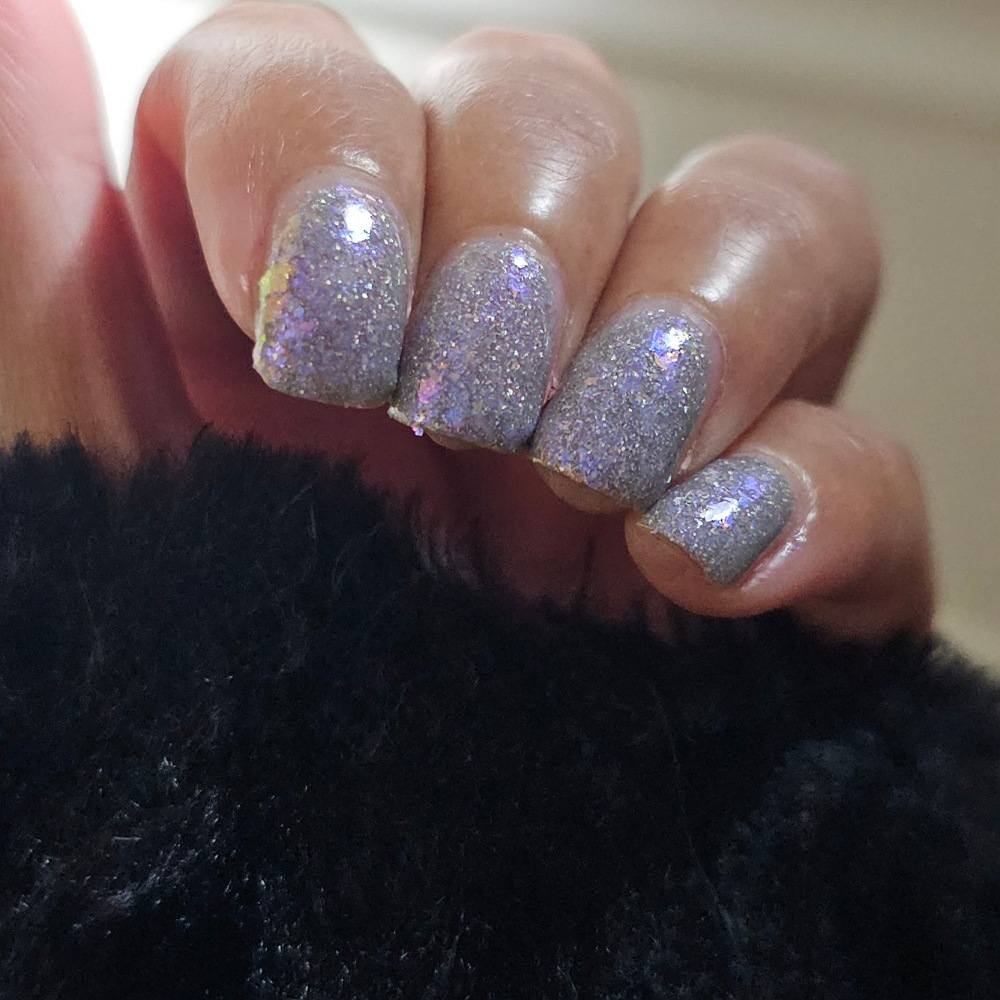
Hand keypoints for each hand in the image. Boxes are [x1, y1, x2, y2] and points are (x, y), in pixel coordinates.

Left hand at [0, 0, 931, 638]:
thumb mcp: (80, 475)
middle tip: (469, 399)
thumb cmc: (187, 698)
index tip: (312, 330)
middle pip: (561, 113)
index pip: (330, 76)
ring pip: (771, 226)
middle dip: (523, 230)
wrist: (311, 920)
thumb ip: (31, 255)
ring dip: (701, 316)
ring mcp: (654, 426)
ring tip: (601, 469)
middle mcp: (492, 318)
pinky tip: (719, 566)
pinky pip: (869, 467)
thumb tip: (5, 24)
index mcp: (314, 282)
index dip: (326, 147)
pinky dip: (825, 494)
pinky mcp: (780, 552)